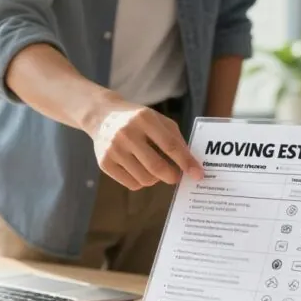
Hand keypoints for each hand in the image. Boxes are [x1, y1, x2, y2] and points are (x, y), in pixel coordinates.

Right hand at [83, 94, 203, 190]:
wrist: (102, 116)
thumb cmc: (137, 120)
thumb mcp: (158, 120)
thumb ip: (176, 139)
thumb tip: (191, 165)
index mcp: (144, 119)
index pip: (170, 145)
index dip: (186, 162)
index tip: (199, 174)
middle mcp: (127, 134)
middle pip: (157, 167)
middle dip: (172, 176)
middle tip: (176, 176)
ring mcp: (113, 149)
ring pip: (145, 179)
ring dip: (156, 179)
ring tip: (154, 168)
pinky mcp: (104, 163)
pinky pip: (132, 184)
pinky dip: (142, 181)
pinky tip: (140, 170)